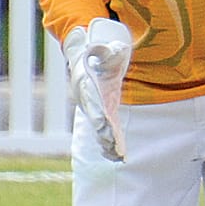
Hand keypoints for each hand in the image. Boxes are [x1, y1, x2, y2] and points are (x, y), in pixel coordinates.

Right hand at [62, 17, 131, 161]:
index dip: (97, 113)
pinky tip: (119, 156)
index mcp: (87, 86)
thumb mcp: (103, 49)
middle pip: (96, 120)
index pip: (92, 102)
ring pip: (100, 130)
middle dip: (104, 133)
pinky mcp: (104, 114)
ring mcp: (95, 110)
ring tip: (118, 156)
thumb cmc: (98, 54)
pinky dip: (110, 144)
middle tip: (113, 145)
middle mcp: (89, 102)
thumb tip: (113, 49)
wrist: (85, 60)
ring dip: (108, 143)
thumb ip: (103, 50)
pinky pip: (106, 132)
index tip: (102, 123)